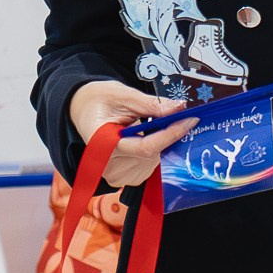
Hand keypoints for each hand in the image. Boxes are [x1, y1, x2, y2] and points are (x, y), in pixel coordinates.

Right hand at [68, 80, 192, 187]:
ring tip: (146, 124)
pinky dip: (152, 150)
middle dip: (167, 135)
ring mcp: (115, 175)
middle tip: (176, 115)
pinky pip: (148, 165)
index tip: (190, 120)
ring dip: (158, 142)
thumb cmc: (99, 101)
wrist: (82, 111)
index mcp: (101, 143)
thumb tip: (179, 108)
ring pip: (152, 161)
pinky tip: (141, 136)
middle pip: (151, 155)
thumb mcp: (122, 95)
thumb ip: (151, 104)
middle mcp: (107, 166)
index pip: (144, 147)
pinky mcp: (122, 178)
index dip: (170, 135)